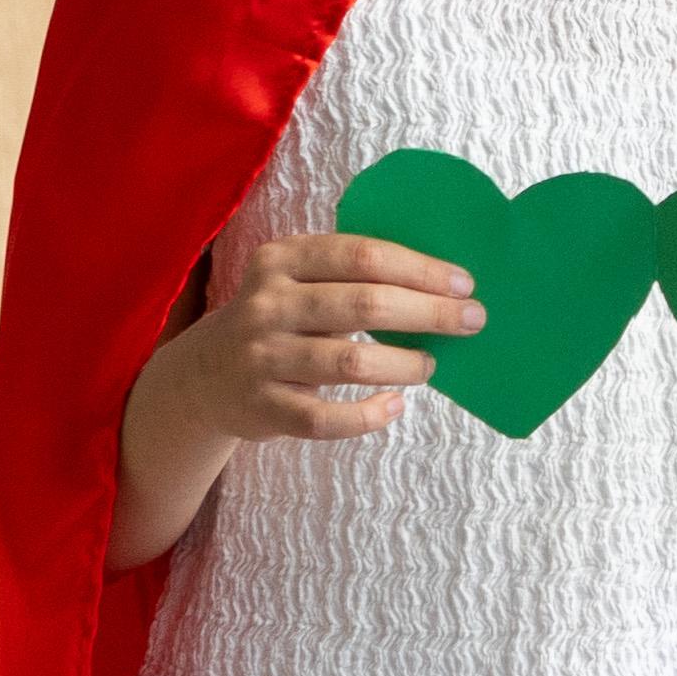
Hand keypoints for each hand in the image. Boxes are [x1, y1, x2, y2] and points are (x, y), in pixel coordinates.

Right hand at [133, 230, 477, 451]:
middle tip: (471, 321)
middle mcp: (268, 304)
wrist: (204, 376)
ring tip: (430, 364)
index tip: (463, 282)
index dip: (420, 269)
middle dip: (429, 312)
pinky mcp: (263, 408)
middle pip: (364, 304)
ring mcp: (263, 358)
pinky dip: (369, 415)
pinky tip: (395, 405)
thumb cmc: (279, 319)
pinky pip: (327, 419)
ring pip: (350, 363)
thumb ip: (350, 274)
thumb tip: (442, 283)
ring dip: (405, 364)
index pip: (362, 256)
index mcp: (281, 259)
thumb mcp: (296, 280)